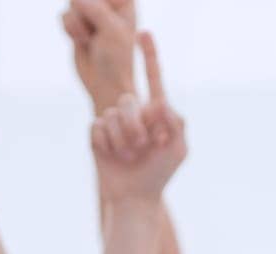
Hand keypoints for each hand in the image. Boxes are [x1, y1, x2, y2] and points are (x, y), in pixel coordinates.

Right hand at [62, 0, 137, 113]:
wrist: (104, 83)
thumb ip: (95, 9)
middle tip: (97, 31)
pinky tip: (82, 41)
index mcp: (123, 1)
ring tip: (90, 38)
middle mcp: (107, 4)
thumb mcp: (112, 30)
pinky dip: (70, 30)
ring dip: (78, 24)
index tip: (108, 24)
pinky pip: (64, 16)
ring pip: (72, 3)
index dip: (99, 6)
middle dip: (86, 14)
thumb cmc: (116, 59)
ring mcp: (91, 13)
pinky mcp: (77, 24)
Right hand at [91, 33, 185, 203]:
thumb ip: (175, 122)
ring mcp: (114, 123)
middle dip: (135, 124)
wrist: (134, 198)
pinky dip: (106, 144)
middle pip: (129, 99)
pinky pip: (97, 127)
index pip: (153, 79)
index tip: (143, 34)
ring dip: (121, 138)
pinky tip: (112, 157)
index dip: (150, 56)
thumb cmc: (159, 175)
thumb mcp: (178, 149)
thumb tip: (158, 100)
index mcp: (155, 112)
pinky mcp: (97, 135)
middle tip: (142, 147)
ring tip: (128, 156)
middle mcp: (134, 113)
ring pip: (110, 114)